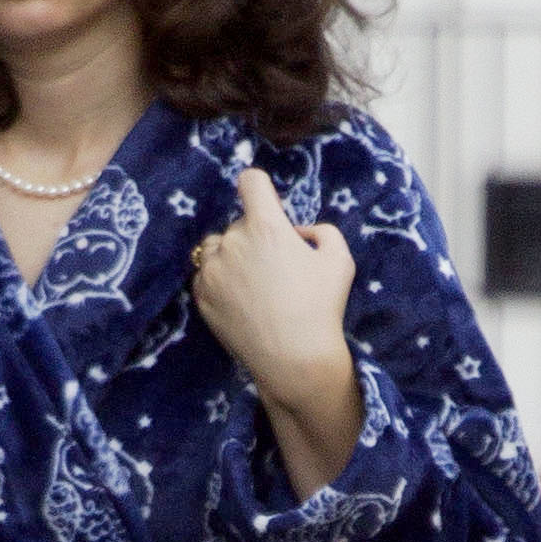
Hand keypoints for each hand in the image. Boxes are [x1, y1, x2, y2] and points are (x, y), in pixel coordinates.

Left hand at [191, 167, 361, 496]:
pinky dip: (219, 281)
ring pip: (216, 247)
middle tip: (274, 268)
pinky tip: (242, 301)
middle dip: (254, 236)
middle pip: (238, 222)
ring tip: (254, 284)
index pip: (250, 181)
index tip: (263, 202)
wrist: (294, 360)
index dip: (258, 188)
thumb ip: (321, 230)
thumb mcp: (339, 259)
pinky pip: (205, 274)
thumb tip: (296, 231)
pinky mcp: (201, 295)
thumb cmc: (322, 308)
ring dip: (230, 255)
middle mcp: (232, 242)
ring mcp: (212, 270)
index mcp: (265, 226)